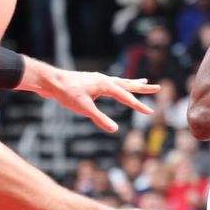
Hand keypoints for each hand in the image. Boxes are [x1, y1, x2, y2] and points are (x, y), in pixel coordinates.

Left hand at [37, 69, 159, 132]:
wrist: (51, 81)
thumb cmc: (67, 94)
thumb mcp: (84, 108)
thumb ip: (100, 119)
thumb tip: (115, 129)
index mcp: (106, 85)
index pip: (126, 97)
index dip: (139, 106)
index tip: (151, 113)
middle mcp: (105, 80)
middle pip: (128, 84)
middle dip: (143, 87)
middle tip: (158, 88)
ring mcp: (99, 79)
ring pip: (121, 81)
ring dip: (133, 83)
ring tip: (144, 81)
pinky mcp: (93, 81)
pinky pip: (112, 83)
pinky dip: (120, 84)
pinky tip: (118, 86)